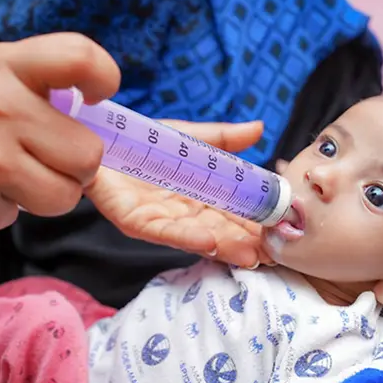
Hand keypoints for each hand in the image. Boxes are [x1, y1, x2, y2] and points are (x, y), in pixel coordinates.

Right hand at [0, 33, 120, 230]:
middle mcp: (0, 111)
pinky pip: (13, 218)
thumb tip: (90, 111)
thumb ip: (32, 78)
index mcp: (3, 66)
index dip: (104, 78)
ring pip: (61, 197)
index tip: (99, 95)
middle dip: (76, 164)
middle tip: (52, 157)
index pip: (79, 58)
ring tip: (11, 174)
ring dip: (44, 192)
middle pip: (88, 155)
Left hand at [88, 120, 271, 267]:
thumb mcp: (189, 138)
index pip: (235, 213)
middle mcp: (182, 214)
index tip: (283, 228)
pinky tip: (209, 241)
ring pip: (197, 237)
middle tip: (275, 253)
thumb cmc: (142, 141)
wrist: (98, 136)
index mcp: (199, 197)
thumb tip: (260, 128)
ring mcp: (160, 220)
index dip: (257, 221)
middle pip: (221, 231)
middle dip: (247, 243)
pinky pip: (162, 231)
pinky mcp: (135, 220)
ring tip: (251, 253)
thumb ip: (223, 139)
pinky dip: (185, 236)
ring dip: (225, 246)